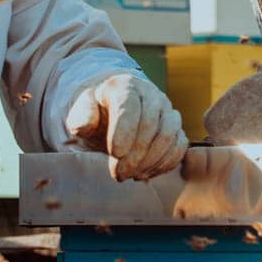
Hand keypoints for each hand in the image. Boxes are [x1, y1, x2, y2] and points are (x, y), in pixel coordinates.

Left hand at [64, 73, 187, 180]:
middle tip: (119, 174)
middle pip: (151, 124)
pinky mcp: (175, 127)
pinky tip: (146, 173)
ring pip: (169, 134)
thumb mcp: (83, 112)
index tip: (115, 153)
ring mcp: (166, 110)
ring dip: (151, 160)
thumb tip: (83, 127)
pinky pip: (180, 145)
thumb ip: (81, 117)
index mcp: (125, 86)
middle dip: (135, 154)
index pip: (130, 106)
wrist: (114, 109)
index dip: (124, 130)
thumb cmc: (97, 112)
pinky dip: (166, 163)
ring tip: (132, 175)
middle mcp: (150, 94)